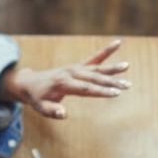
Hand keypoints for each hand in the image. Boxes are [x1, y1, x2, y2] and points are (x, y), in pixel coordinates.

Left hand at [0, 39, 130, 118]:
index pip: (86, 88)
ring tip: (127, 66)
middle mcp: (71, 73)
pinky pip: (94, 58)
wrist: (30, 82)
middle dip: (111, 82)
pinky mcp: (78, 66)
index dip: (101, 91)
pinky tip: (118, 43)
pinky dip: (106, 51)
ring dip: (112, 68)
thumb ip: (52, 111)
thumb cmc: (37, 98)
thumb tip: (64, 114)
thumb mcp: (40, 107)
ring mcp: (75, 68)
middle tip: (127, 85)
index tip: (115, 94)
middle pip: (94, 78)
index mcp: (63, 83)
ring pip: (97, 68)